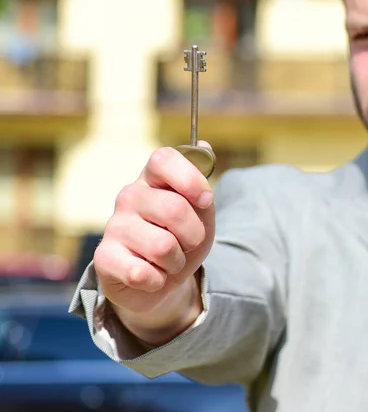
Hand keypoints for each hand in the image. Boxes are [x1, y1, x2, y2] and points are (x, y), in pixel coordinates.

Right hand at [93, 142, 215, 335]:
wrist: (161, 280)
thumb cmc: (182, 239)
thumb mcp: (202, 214)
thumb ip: (201, 185)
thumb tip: (203, 145)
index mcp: (153, 178)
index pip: (164, 159)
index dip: (190, 179)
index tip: (205, 200)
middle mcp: (130, 195)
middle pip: (174, 208)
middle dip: (194, 235)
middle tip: (189, 243)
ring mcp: (114, 225)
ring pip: (163, 246)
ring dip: (176, 262)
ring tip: (169, 260)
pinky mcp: (103, 258)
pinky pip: (141, 273)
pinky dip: (157, 281)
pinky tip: (151, 276)